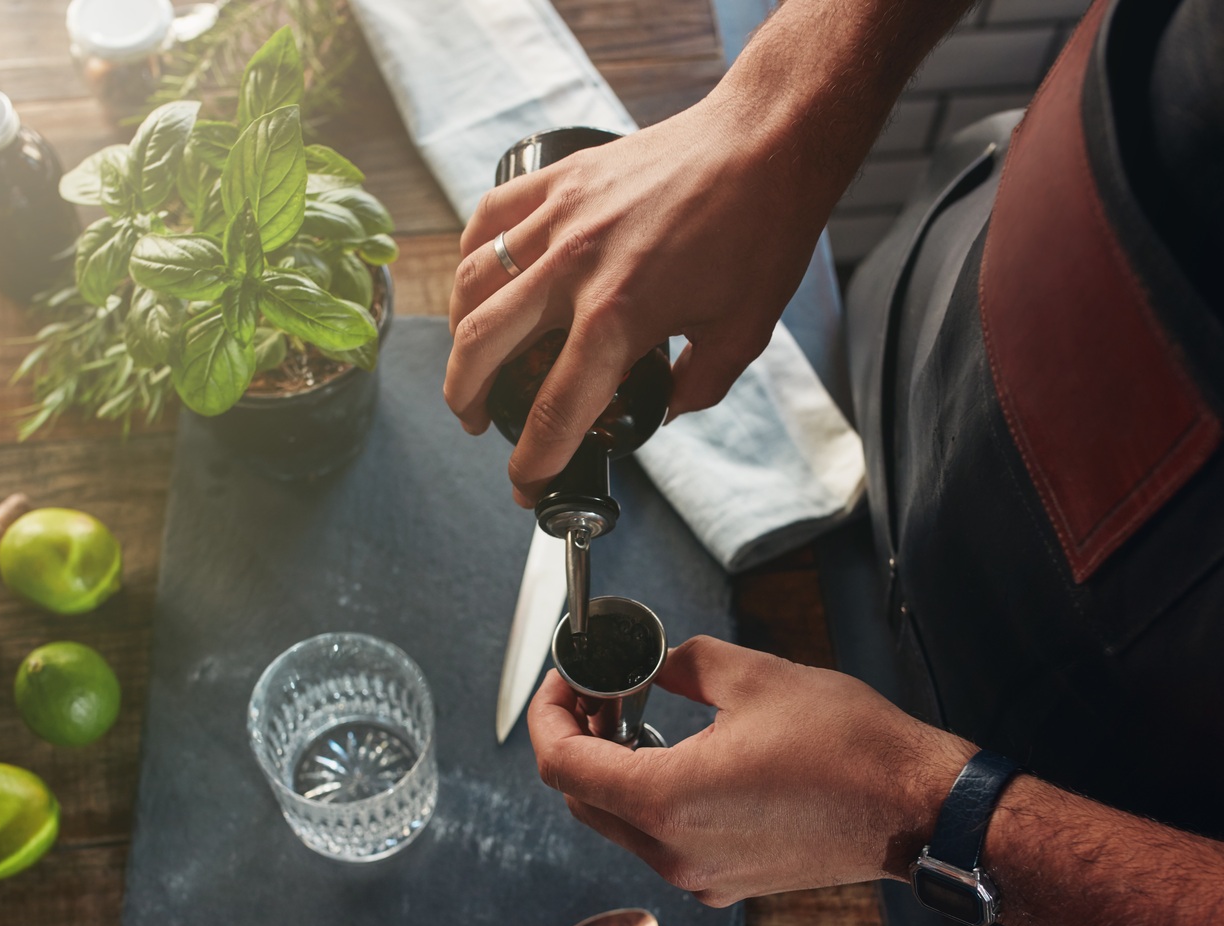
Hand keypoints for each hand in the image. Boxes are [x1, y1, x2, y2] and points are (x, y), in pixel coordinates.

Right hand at [443, 95, 837, 506]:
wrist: (765, 142)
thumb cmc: (761, 232)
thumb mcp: (741, 333)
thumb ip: (696, 387)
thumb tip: (663, 411)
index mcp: (618, 318)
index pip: (553, 411)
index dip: (532, 462)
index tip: (526, 484)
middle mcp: (573, 268)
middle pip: (483, 349)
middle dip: (468, 401)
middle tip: (478, 423)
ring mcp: (558, 218)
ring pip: (472, 285)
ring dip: (457, 336)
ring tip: (467, 363)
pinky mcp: (559, 178)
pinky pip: (489, 220)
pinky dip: (471, 257)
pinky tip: (475, 282)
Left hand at [527, 636, 972, 905]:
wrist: (915, 809)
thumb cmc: (850, 747)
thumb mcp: (755, 677)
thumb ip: (682, 663)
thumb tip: (652, 662)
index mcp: (669, 802)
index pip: (563, 765)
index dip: (550, 714)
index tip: (567, 681)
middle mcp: (673, 853)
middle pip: (582, 799)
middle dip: (578, 740)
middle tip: (602, 692)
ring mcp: (700, 876)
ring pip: (619, 823)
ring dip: (614, 770)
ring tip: (639, 717)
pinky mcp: (727, 882)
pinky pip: (661, 841)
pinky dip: (651, 798)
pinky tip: (681, 755)